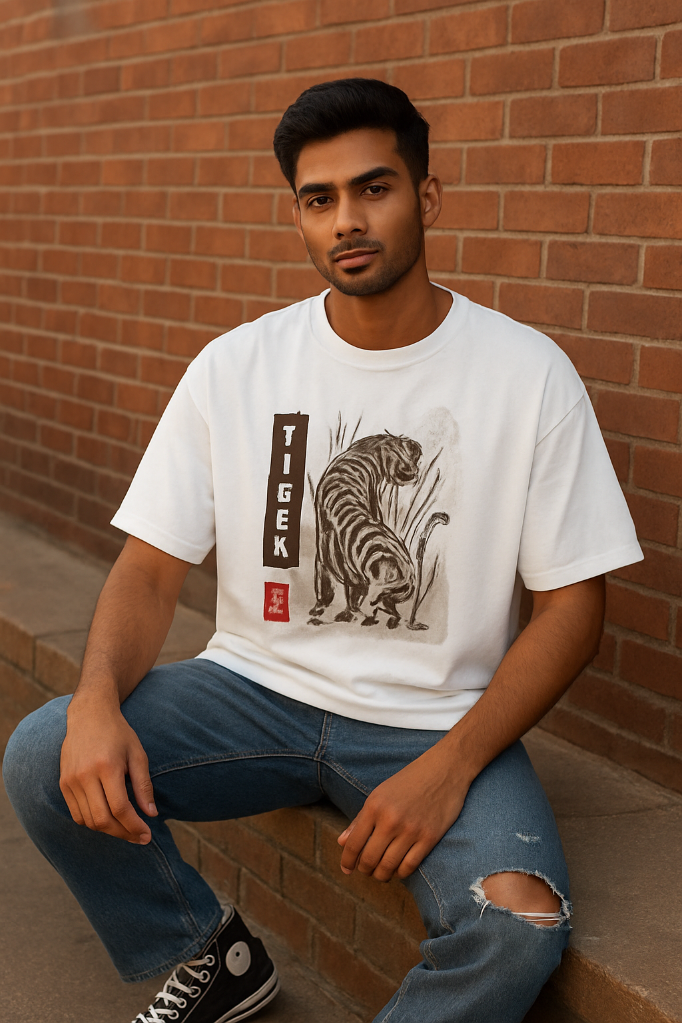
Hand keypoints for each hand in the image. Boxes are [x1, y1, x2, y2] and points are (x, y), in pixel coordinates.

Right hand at [59, 698, 156, 843]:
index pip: (120, 808)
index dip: (134, 826)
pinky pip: (77, 814)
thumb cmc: (118, 733)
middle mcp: (85, 776)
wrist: (89, 715)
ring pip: (88, 821)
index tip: (147, 835)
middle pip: (102, 820)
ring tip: (126, 829)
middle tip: (139, 837)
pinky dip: (92, 822)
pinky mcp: (63, 783)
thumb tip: (151, 814)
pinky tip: (108, 819)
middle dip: (123, 833)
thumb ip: (143, 785)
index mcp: (107, 767)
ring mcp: (71, 781)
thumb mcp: (137, 754)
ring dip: (109, 831)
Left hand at [337, 741, 470, 881]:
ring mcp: (411, 830)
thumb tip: (342, 842)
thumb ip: (360, 819)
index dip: (347, 861)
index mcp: (374, 806)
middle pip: (369, 859)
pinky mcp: (429, 838)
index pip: (354, 843)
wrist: (444, 770)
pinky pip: (409, 866)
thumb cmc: (409, 781)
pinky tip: (399, 870)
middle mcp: (390, 820)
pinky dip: (401, 873)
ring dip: (381, 875)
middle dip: (365, 869)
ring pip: (388, 867)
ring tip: (381, 873)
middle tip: (366, 870)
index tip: (346, 869)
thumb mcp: (380, 794)